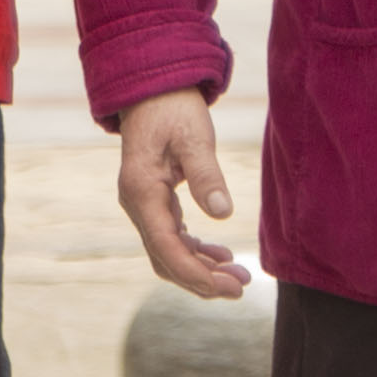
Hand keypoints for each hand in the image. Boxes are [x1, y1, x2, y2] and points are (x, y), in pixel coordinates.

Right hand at [116, 89, 249, 298]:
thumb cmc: (173, 108)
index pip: (166, 246)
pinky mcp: (154, 201)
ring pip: (168, 251)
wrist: (153, 88)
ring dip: (200, 268)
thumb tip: (222, 213)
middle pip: (165, 258)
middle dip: (201, 278)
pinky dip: (195, 250)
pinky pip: (171, 237)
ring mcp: (143, 204)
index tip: (226, 287)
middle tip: (240, 287)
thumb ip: (206, 175)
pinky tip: (221, 255)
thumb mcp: (195, 137)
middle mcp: (136, 203)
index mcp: (142, 191)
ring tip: (237, 276)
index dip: (195, 272)